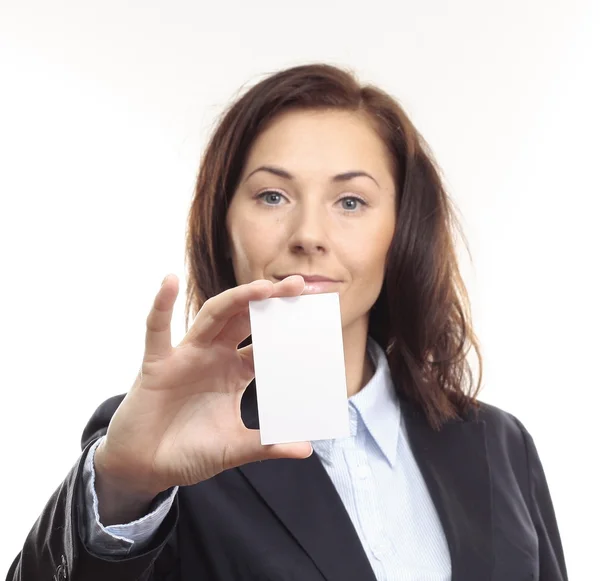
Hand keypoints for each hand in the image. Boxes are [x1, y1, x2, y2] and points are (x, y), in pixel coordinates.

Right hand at [95, 274, 310, 497]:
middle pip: (245, 318)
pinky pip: (157, 330)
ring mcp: (186, 356)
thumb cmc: (189, 451)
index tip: (313, 312)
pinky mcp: (158, 364)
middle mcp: (214, 356)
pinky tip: (169, 281)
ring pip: (213, 316)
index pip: (265, 341)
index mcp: (235, 372)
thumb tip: (306, 449)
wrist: (146, 468)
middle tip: (299, 284)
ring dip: (237, 299)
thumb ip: (267, 445)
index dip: (287, 326)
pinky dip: (161, 306)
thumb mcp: (235, 447)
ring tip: (264, 287)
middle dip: (269, 300)